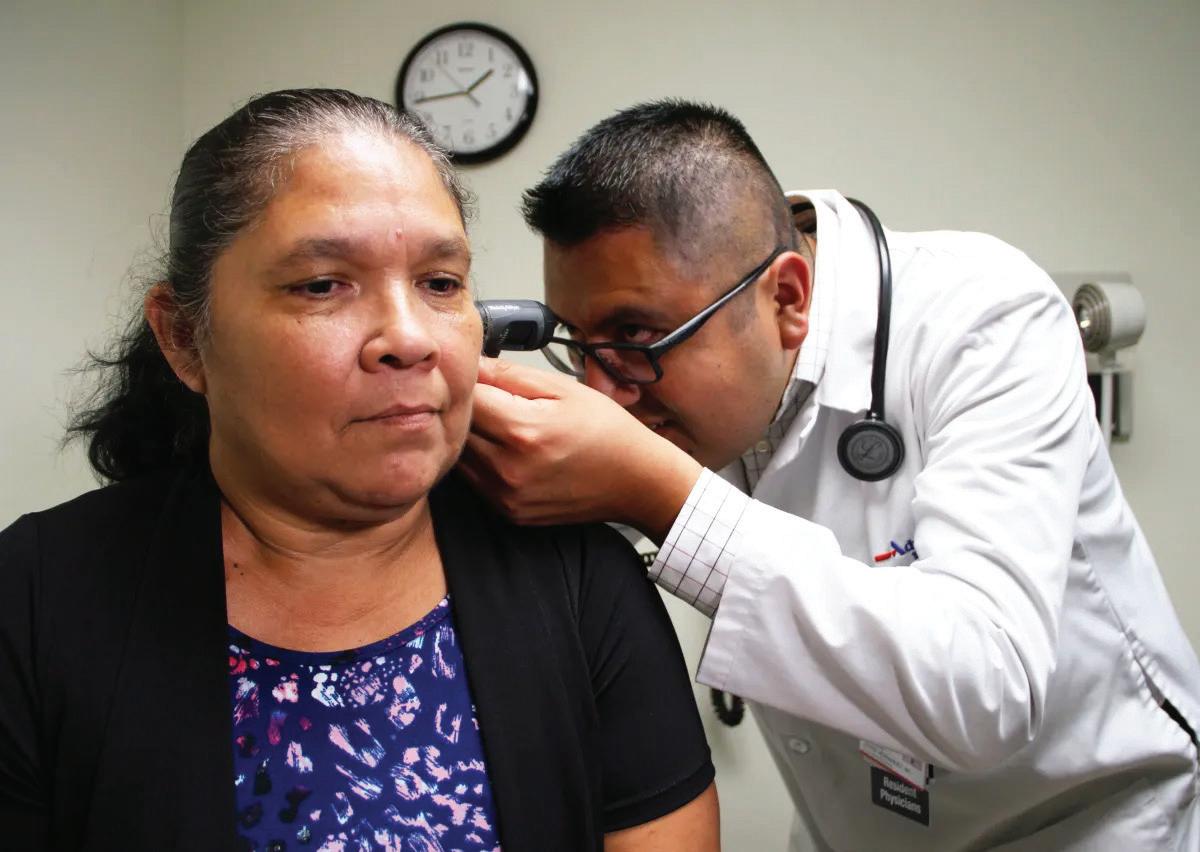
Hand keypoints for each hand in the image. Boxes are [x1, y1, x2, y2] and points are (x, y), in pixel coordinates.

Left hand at [460, 358, 702, 541]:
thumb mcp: (564, 389)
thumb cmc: (606, 431)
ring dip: (471, 436)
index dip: (469, 381)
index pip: (467, 398)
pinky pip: (475, 480)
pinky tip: (506, 450)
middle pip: (458, 429)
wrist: (636, 481)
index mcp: (523, 431)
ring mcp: (506, 495)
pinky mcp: (508, 512)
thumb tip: (472, 363)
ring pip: (461, 456)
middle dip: (467, 408)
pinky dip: (481, 462)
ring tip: (499, 424)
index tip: (478, 375)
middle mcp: (508, 469)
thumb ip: (511, 375)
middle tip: (489, 397)